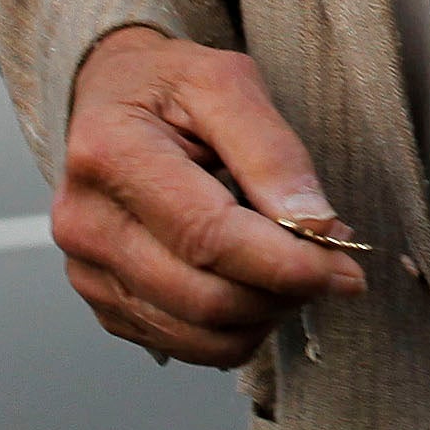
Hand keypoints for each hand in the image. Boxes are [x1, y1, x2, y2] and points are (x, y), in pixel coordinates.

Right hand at [52, 27, 364, 369]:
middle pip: (204, 297)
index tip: (344, 268)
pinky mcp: (102, 303)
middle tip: (327, 266)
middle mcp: (86, 222)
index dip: (286, 263)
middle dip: (283, 293)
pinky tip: (251, 285)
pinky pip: (184, 345)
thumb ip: (273, 152)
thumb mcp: (227, 84)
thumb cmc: (170, 87)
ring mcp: (87, 270)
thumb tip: (316, 225)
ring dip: (264, 317)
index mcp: (110, 154)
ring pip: (198, 335)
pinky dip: (235, 330)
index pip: (208, 236)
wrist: (111, 99)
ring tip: (289, 272)